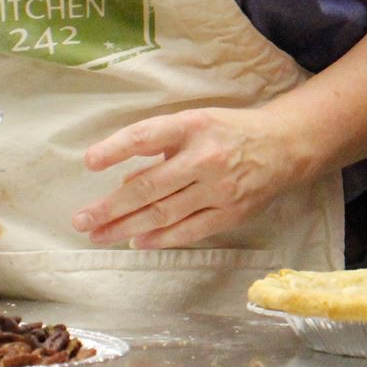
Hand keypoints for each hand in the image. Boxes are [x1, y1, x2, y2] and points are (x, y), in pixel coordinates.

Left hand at [75, 106, 311, 248]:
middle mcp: (206, 157)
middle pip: (149, 186)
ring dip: (126, 227)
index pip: (146, 137)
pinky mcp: (232, 212)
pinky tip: (138, 242)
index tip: (89, 163)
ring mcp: (220, 188)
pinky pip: (190, 230)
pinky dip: (161, 238)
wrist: (285, 145)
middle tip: (81, 219)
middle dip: (110, 206)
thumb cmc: (229, 132)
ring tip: (98, 234)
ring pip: (164, 213)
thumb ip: (161, 147)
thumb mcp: (196, 123)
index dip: (115, 149)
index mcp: (194, 127)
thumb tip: (124, 182)